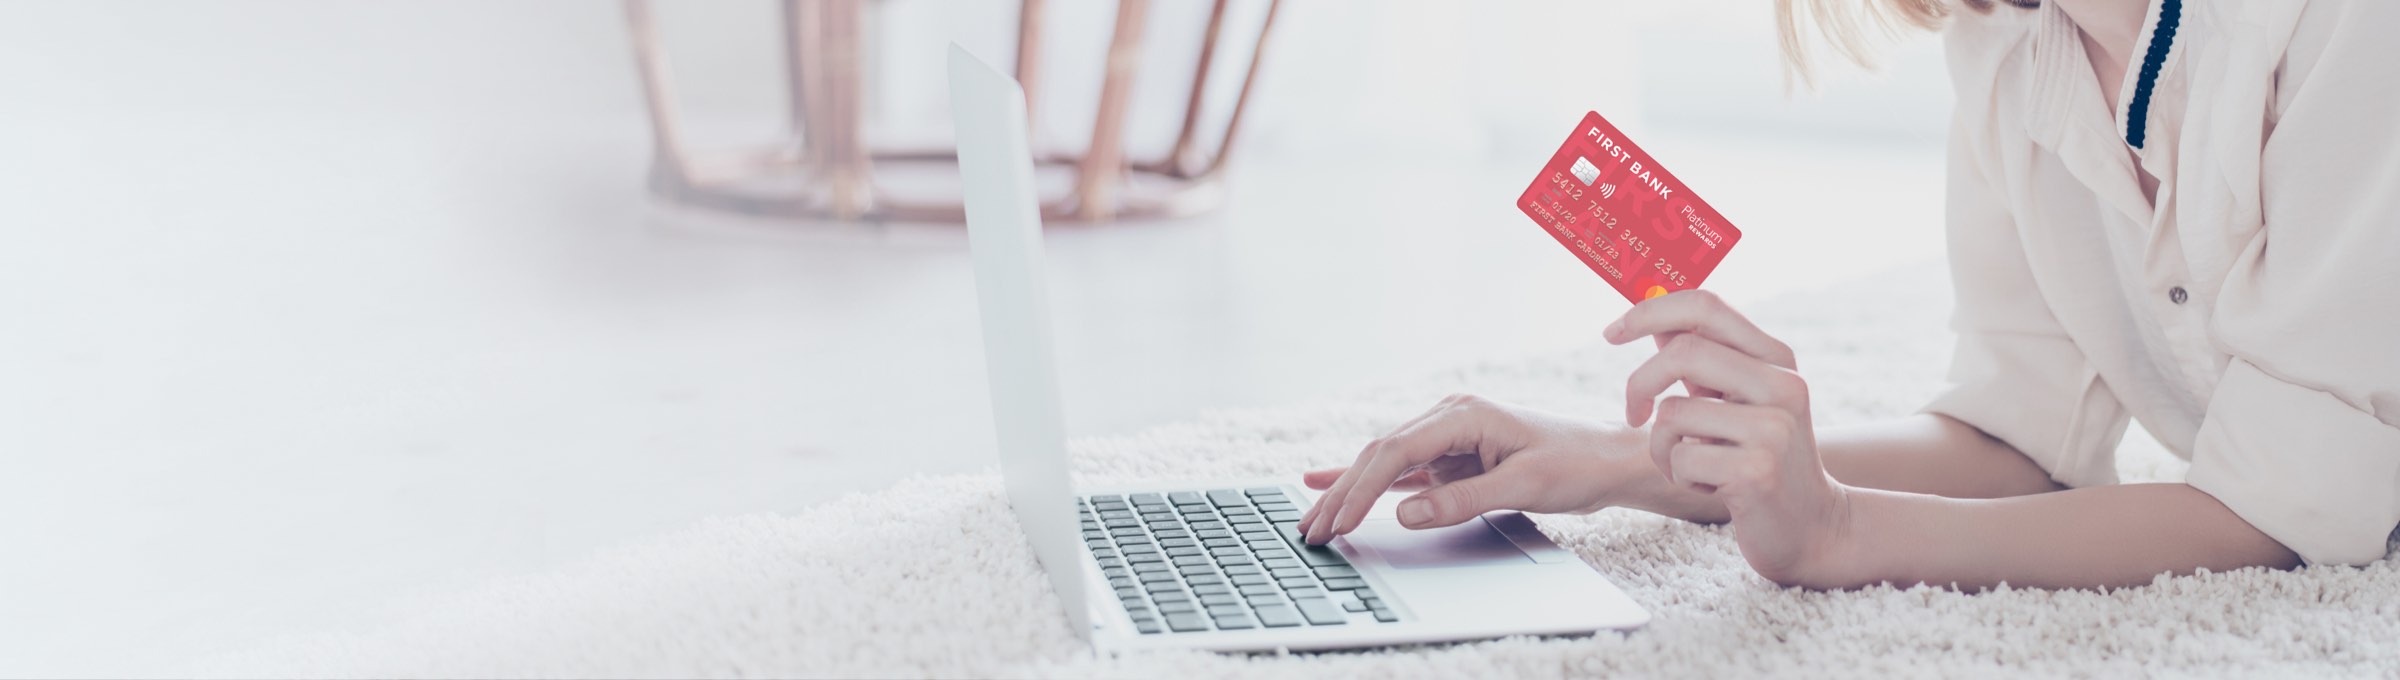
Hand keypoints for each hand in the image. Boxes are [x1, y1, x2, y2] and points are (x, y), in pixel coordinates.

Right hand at [1295, 394, 1651, 544]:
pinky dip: (1370, 484)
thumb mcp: (1522, 485)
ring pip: (1385, 465)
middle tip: (1310, 529)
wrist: (1608, 459)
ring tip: (1314, 519)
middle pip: (1380, 456)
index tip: (1340, 522)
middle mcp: (1449, 418)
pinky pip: (1403, 473)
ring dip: (1350, 492)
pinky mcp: (1454, 457)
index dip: (1360, 489)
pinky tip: (1333, 485)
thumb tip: (1406, 513)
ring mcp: (1449, 437)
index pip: (1395, 453)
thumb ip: (1462, 500)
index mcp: (1463, 414)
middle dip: (1343, 493)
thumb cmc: (1575, 464)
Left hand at [1606, 290, 1852, 585]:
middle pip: (1683, 351)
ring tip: (1691, 464)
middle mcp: (1783, 385)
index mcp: (1777, 359)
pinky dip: (1679, 475)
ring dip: (1662, 446)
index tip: (1612, 333)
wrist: (1812, 526)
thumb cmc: (1761, 460)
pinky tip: (1711, 487)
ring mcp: (1773, 429)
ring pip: (1673, 413)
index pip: (1706, 306)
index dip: (1650, 312)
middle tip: (1633, 414)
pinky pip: (1681, 458)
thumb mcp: (1738, 401)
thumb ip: (1702, 360)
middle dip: (1640, 383)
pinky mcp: (1757, 472)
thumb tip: (1653, 319)